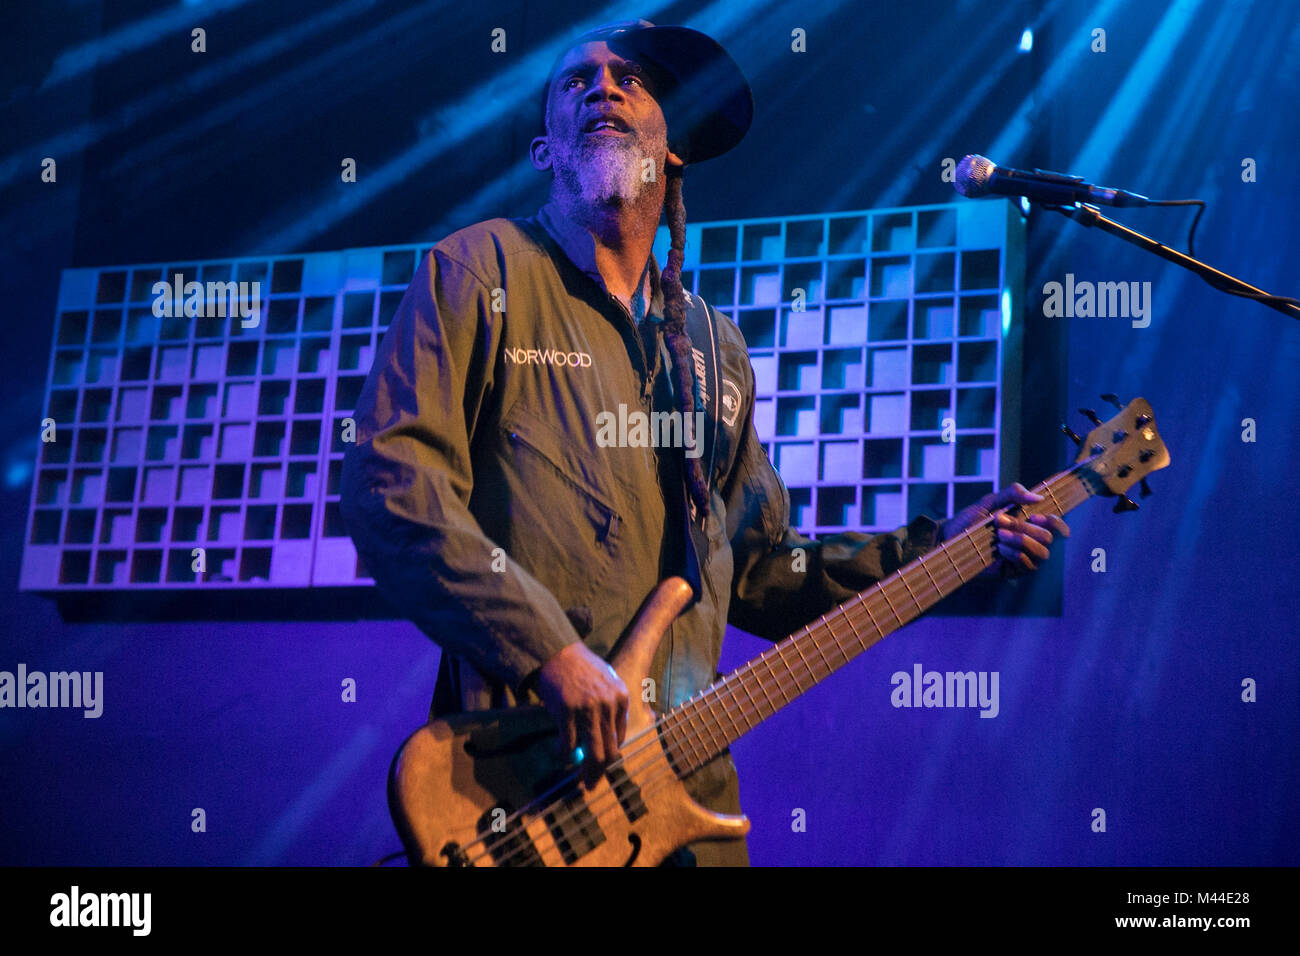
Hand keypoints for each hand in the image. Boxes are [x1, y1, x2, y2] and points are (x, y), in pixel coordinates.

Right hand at [534, 642, 628, 786]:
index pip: (620, 737)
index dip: (611, 755)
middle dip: (601, 772)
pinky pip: (569, 744)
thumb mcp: (605, 682)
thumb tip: (609, 740)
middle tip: (592, 784)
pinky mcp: (567, 712)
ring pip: (593, 753)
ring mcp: (588, 709)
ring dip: (586, 772)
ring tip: (580, 781)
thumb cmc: (580, 669)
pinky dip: (564, 754)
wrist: (557, 652)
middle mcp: (608, 704)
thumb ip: (609, 708)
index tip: (602, 765)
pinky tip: (560, 753)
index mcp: (621, 697)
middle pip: (609, 750)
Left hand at [941, 482, 1069, 576]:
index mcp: (1031, 525)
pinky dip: (1015, 553)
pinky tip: (999, 548)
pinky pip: (1027, 565)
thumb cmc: (972, 519)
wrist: (951, 537)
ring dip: (1021, 541)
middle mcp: (1032, 542)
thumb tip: (1038, 498)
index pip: (1059, 528)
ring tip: (999, 535)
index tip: (1034, 515)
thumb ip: (1013, 494)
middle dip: (1024, 527)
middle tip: (999, 521)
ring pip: (1043, 553)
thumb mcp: (991, 501)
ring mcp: (1025, 558)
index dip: (1055, 522)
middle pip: (1048, 538)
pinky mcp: (1014, 571)